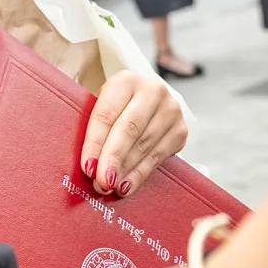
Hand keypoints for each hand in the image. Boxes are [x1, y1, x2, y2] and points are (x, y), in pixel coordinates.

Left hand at [79, 71, 186, 196]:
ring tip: (108, 187)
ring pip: (144, 146)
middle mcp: (153, 91)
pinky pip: (157, 158)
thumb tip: (87, 164)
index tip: (87, 166)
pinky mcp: (180, 131)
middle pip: (129, 130)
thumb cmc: (115, 105)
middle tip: (101, 182)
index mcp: (126, 80)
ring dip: (124, 171)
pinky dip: (139, 175)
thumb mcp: (102, 104)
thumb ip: (93, 126)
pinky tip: (125, 187)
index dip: (95, 142)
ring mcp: (170, 111)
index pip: (107, 114)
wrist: (147, 99)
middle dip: (113, 159)